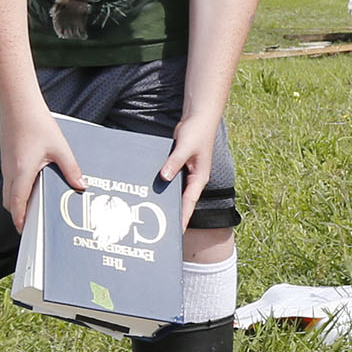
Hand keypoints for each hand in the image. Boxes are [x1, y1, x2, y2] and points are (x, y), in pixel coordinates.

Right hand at [0, 102, 84, 231]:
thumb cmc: (38, 125)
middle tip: (32, 223)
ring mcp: (6, 165)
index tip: (24, 230)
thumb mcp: (60, 148)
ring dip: (17, 201)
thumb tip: (81, 185)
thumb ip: (71, 168)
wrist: (18, 106)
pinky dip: (18, 189)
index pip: (17, 202)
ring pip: (8, 191)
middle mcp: (10, 171)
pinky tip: (32, 187)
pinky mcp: (7, 160)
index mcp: (22, 171)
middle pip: (9, 201)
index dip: (19, 218)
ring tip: (34, 208)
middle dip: (19, 213)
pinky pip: (10, 181)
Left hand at [158, 114, 222, 228]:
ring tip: (155, 215)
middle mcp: (193, 179)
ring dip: (167, 202)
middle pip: (183, 202)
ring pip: (175, 192)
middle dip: (174, 215)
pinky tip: (152, 192)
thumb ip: (174, 163)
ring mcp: (186, 173)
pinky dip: (162, 186)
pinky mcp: (178, 166)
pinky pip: (170, 180)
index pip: (189, 203)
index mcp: (199, 178)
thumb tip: (164, 177)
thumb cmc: (197, 133)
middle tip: (163, 231)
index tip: (177, 232)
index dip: (183, 218)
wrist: (198, 119)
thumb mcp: (185, 148)